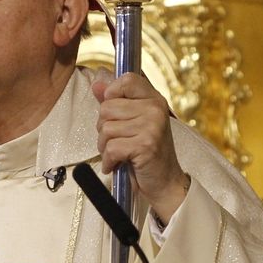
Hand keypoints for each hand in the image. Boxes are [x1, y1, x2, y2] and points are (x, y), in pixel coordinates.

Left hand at [92, 73, 190, 224]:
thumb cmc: (146, 153)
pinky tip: (116, 164)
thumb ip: (116, 102)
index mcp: (154, 99)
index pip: (127, 79)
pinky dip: (109, 160)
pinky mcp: (146, 145)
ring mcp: (152, 126)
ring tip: (118, 154)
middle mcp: (155, 108)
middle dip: (104, 128)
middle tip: (117, 141)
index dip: (112, 92)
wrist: (165, 183)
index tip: (113, 112)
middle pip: (107, 108)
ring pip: (106, 129)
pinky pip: (111, 147)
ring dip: (105, 146)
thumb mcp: (134, 123)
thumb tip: (97, 85)